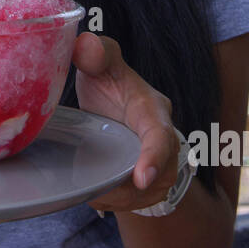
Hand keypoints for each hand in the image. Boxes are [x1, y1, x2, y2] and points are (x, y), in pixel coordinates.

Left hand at [72, 32, 183, 213]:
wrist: (120, 112)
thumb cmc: (111, 87)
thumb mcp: (104, 66)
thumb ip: (96, 52)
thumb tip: (84, 44)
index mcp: (153, 112)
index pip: (161, 136)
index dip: (154, 157)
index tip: (141, 179)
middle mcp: (164, 144)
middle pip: (154, 177)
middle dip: (123, 187)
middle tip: (90, 186)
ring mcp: (160, 170)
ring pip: (139, 196)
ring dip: (112, 196)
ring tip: (85, 183)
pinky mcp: (148, 188)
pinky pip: (130, 204)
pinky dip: (108, 200)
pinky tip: (88, 189)